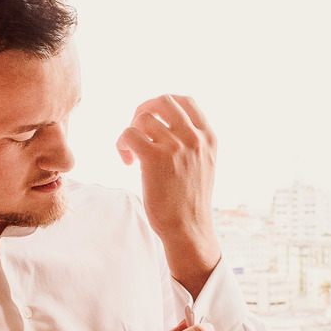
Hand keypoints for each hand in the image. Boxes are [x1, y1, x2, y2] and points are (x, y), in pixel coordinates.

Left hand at [117, 95, 221, 295]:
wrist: (189, 228)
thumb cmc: (191, 201)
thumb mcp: (204, 165)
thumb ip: (193, 143)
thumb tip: (165, 125)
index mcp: (208, 138)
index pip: (186, 101)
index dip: (164, 106)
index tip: (155, 121)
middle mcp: (194, 138)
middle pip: (163, 101)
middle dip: (144, 111)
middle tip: (137, 131)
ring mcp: (175, 147)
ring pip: (142, 118)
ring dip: (131, 131)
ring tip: (131, 152)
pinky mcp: (154, 158)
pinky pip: (129, 135)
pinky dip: (122, 145)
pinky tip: (127, 162)